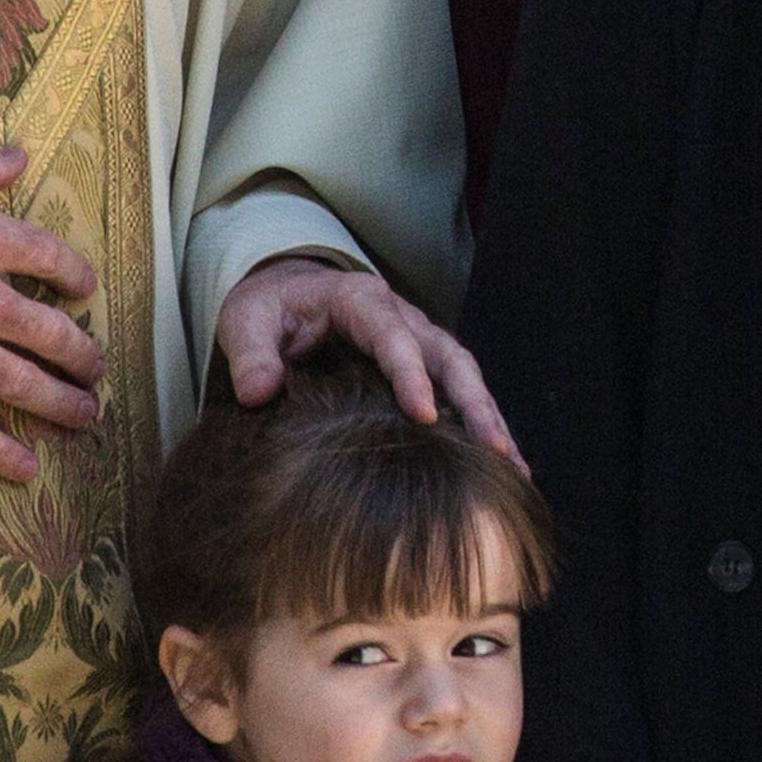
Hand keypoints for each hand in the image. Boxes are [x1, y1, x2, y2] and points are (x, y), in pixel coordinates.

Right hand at [0, 140, 106, 483]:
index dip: (78, 276)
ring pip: (23, 383)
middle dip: (83, 355)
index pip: (54, 261)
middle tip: (97, 368)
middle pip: (53, 333)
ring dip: (62, 403)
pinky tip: (27, 469)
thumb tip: (21, 157)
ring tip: (86, 414)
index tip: (85, 290)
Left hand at [217, 259, 514, 462]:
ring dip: (492, 420)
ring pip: (467, 378)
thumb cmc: (270, 310)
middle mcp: (405, 319)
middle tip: (493, 449)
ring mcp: (422, 342)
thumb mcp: (246, 320)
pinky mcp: (427, 367)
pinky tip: (503, 466)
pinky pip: (463, 394)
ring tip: (514, 467)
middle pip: (451, 359)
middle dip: (475, 404)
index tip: (424, 417)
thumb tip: (260, 393)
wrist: (289, 294)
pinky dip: (485, 426)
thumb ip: (250, 354)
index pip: (395, 338)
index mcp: (363, 301)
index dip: (412, 376)